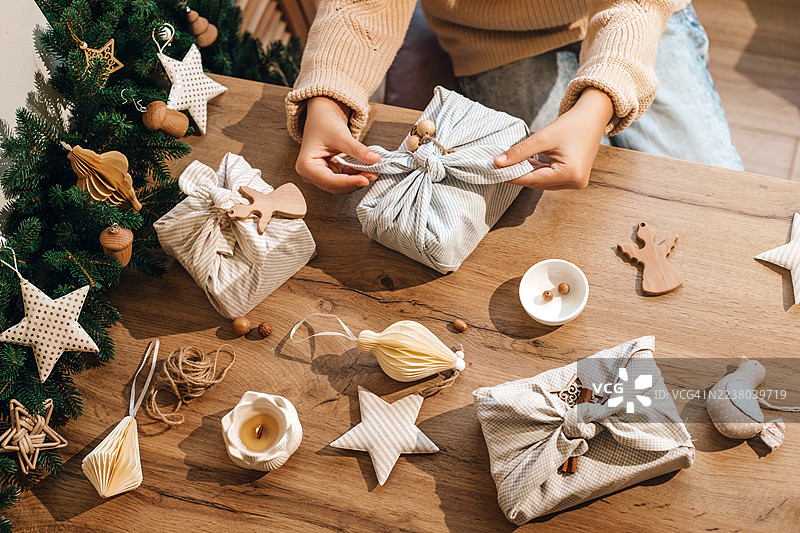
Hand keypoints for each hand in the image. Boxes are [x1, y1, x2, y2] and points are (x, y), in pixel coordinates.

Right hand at [295, 96, 380, 193]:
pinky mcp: (331, 174)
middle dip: (355, 182)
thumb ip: (357, 150)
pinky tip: (368, 170)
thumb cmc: (324, 124)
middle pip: (336, 186)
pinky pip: (346, 179)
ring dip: (358, 180)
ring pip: (342, 186)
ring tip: (374, 171)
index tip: (365, 180)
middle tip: (374, 174)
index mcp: (306, 166)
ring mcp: (321, 176)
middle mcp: (311, 175)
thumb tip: (375, 160)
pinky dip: (357, 176)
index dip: (348, 182)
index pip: (329, 181)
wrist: (323, 117)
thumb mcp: (341, 135)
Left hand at [494, 88, 613, 189]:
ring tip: (512, 163)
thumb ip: (520, 151)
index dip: (512, 175)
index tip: (495, 170)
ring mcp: (577, 182)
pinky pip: (551, 179)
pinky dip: (538, 172)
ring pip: (543, 182)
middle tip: (500, 166)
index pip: (533, 179)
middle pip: (538, 183)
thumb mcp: (543, 137)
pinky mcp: (576, 179)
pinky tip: (527, 163)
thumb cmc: (572, 124)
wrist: (593, 117)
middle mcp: (575, 182)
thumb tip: (497, 162)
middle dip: (519, 174)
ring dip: (528, 173)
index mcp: (570, 174)